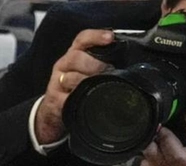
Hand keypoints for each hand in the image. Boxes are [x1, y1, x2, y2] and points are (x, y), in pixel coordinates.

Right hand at [34, 29, 113, 145]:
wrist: (55, 109)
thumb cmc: (77, 87)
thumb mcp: (88, 71)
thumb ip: (103, 64)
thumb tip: (131, 63)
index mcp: (74, 55)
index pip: (82, 39)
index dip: (96, 36)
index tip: (110, 37)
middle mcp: (64, 65)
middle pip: (75, 57)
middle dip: (94, 64)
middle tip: (107, 71)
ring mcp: (57, 82)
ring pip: (70, 78)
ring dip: (86, 82)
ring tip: (99, 87)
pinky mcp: (54, 99)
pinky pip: (66, 98)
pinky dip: (77, 99)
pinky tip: (86, 100)